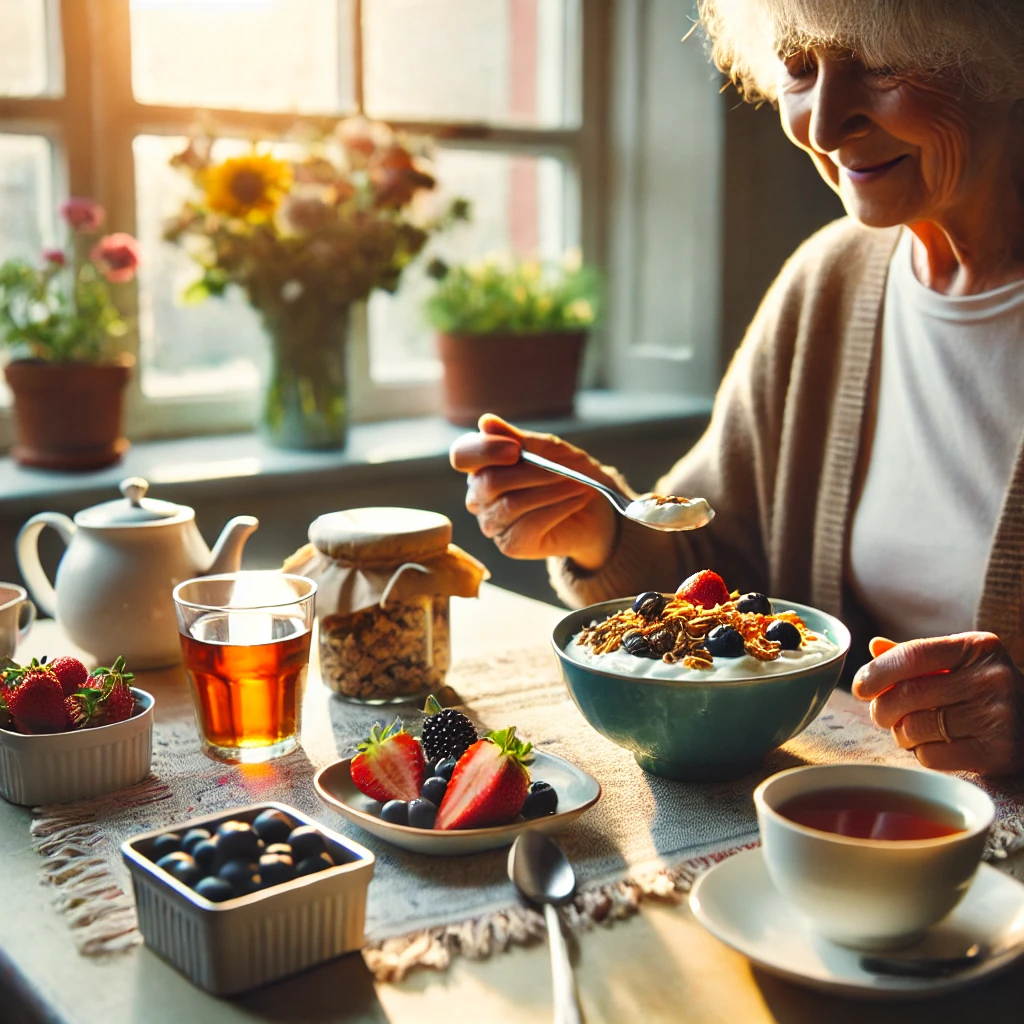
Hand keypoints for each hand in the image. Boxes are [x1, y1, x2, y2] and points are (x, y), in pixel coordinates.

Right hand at [449, 414, 620, 569]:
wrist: (595, 508)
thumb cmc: (568, 473)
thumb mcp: (547, 449)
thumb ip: (516, 437)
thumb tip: (486, 422)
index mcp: (481, 466)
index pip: (462, 455)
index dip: (485, 450)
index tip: (516, 449)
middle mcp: (479, 496)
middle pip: (488, 482)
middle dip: (530, 473)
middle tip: (562, 470)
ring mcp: (492, 523)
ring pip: (510, 505)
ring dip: (549, 491)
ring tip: (576, 484)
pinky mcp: (511, 545)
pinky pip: (528, 525)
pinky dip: (557, 508)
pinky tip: (576, 500)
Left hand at [852, 632, 1023, 776]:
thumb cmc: (985, 690)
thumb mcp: (960, 662)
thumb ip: (918, 657)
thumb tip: (874, 647)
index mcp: (978, 647)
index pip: (912, 655)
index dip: (877, 672)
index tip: (860, 687)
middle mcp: (992, 679)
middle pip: (907, 695)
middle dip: (882, 709)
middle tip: (882, 714)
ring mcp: (998, 717)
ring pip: (915, 729)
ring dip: (901, 733)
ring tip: (912, 729)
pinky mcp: (998, 753)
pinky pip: (931, 756)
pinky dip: (921, 753)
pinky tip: (935, 745)